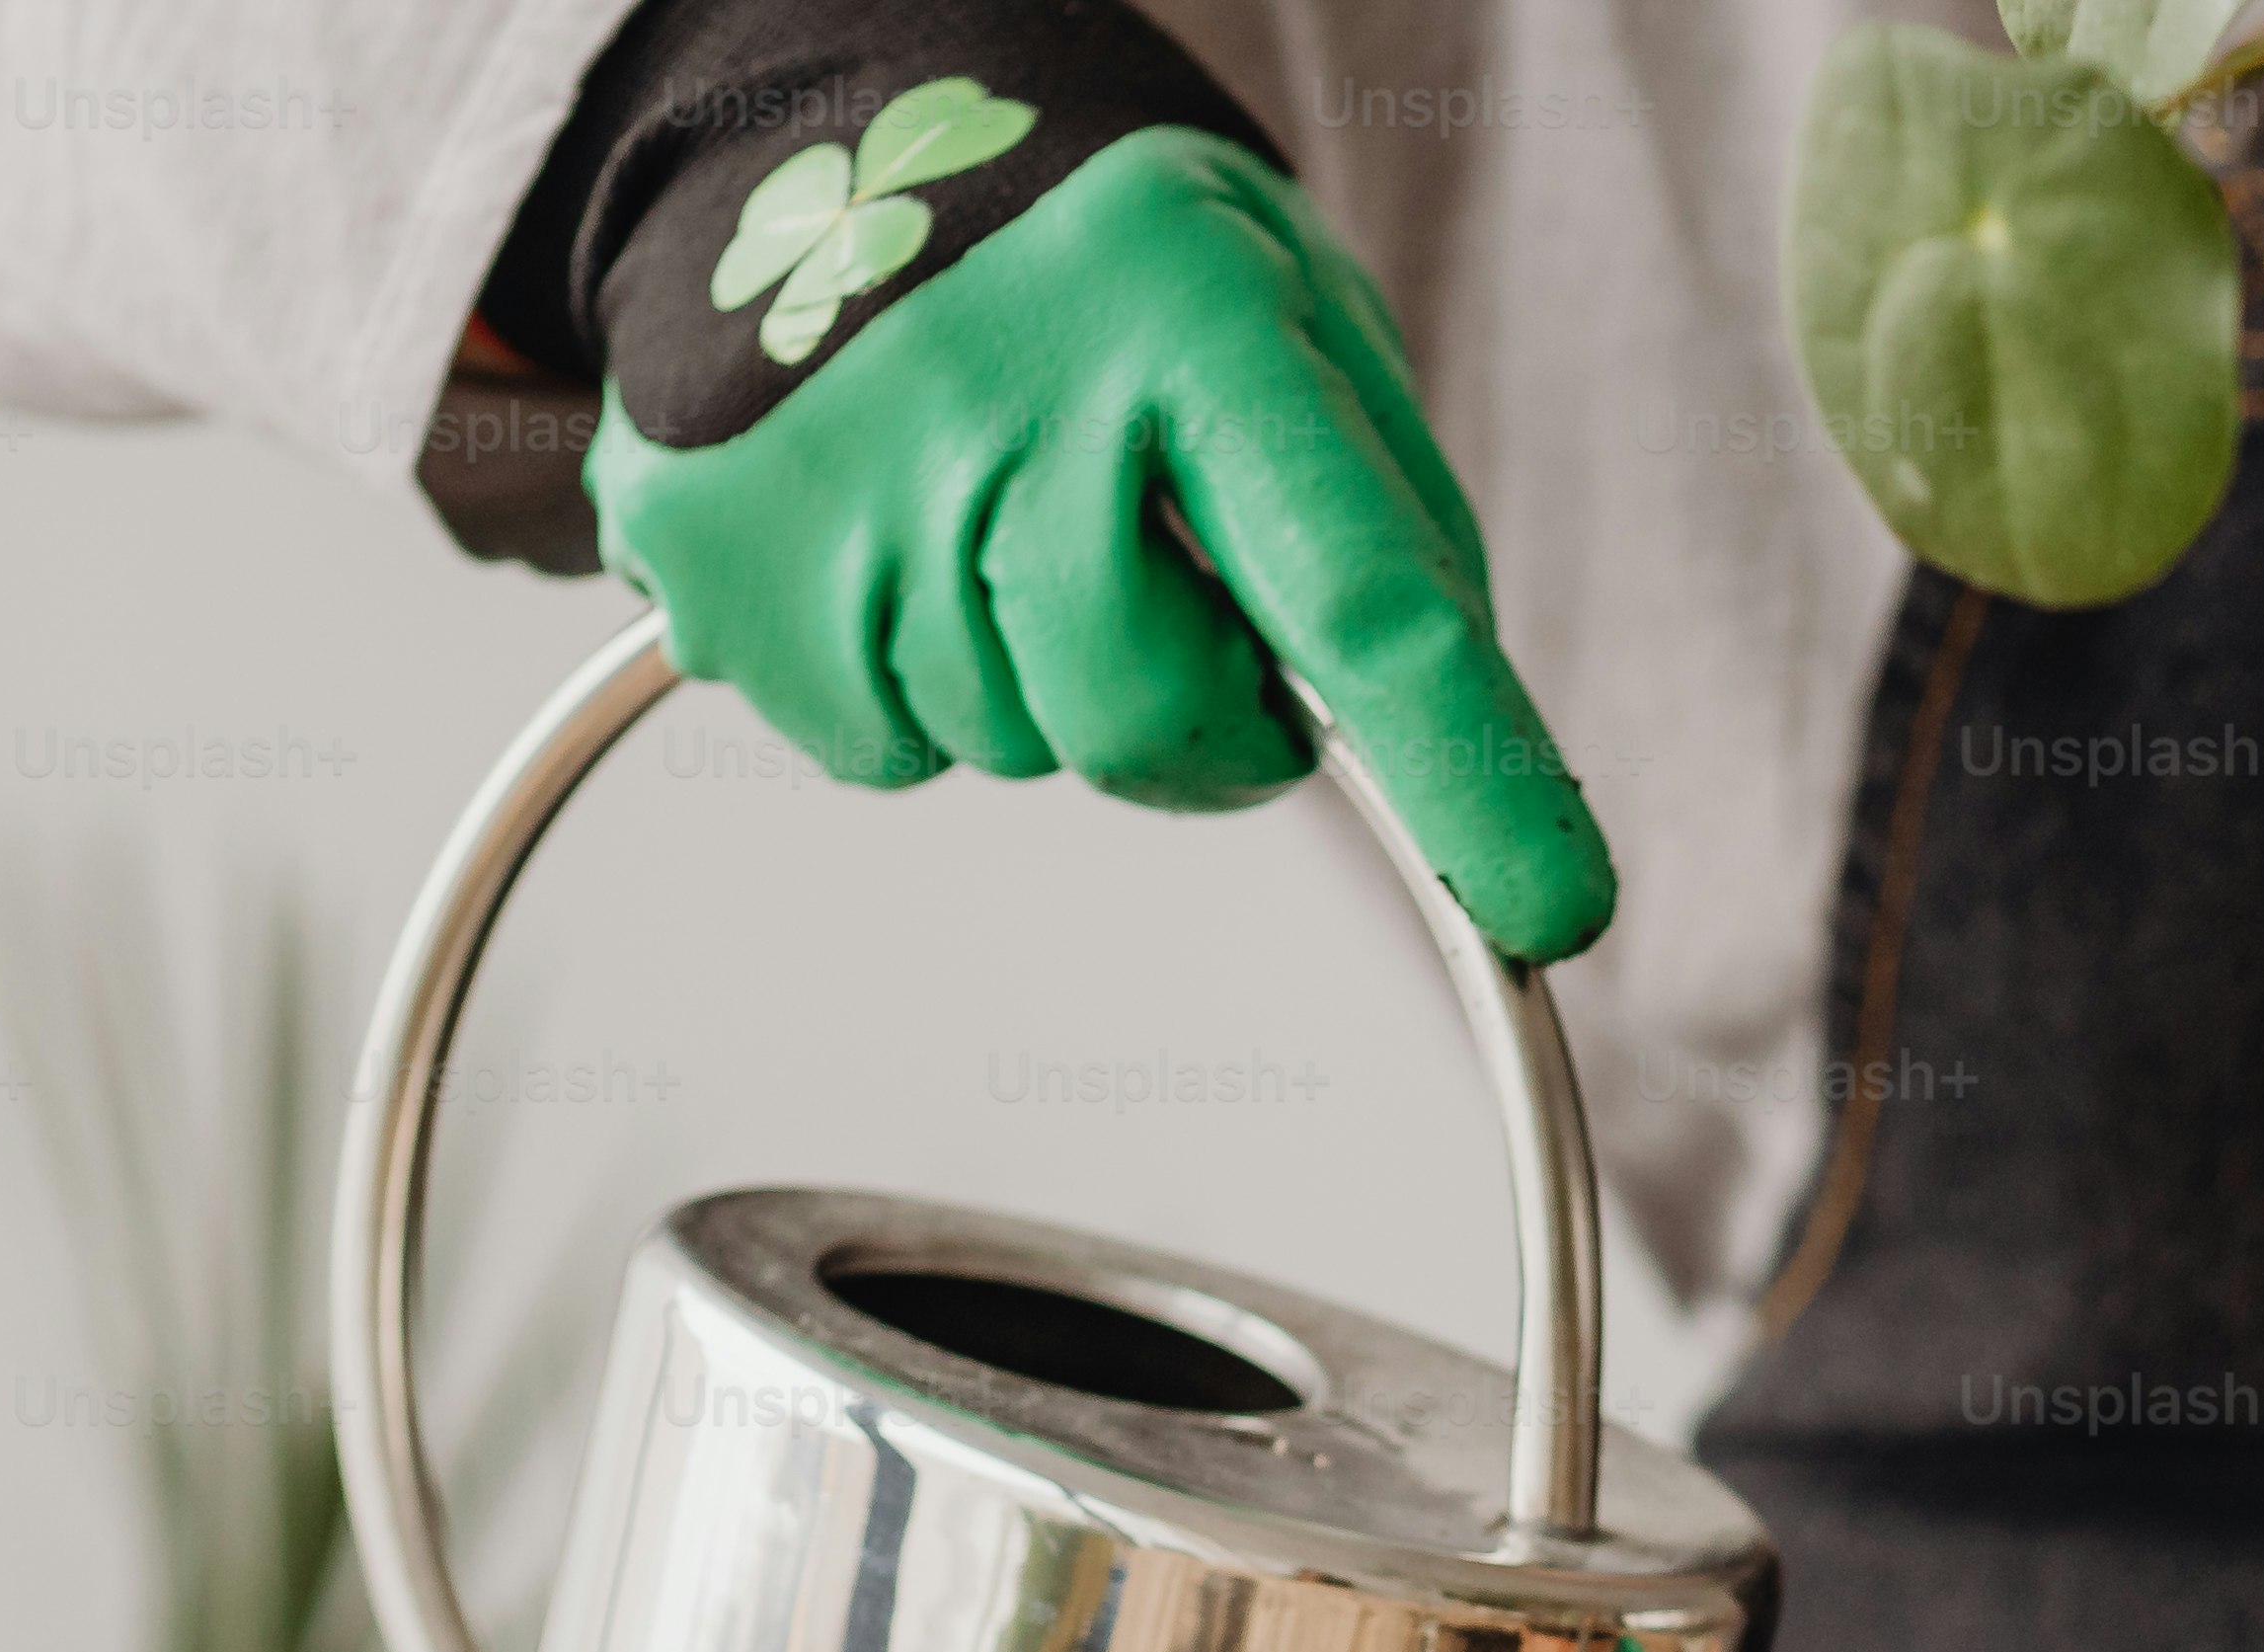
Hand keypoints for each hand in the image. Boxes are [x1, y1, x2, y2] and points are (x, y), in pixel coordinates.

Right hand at [544, 52, 1611, 957]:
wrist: (836, 131)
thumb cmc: (1112, 267)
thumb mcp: (1296, 328)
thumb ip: (1387, 529)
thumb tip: (1462, 761)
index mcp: (1193, 314)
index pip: (1356, 589)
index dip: (1461, 771)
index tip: (1550, 908)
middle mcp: (1002, 384)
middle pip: (1140, 721)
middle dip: (1196, 721)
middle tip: (1185, 613)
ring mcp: (833, 471)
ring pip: (1006, 744)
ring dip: (1038, 680)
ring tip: (1008, 516)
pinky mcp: (714, 553)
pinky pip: (879, 745)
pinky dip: (913, 681)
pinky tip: (906, 540)